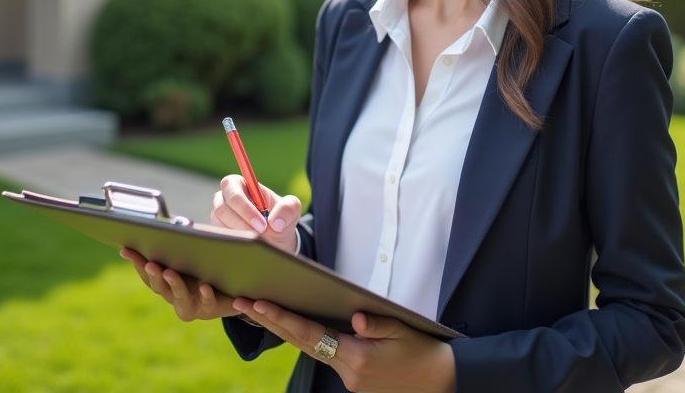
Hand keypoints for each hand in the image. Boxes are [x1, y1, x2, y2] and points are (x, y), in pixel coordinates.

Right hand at [119, 247, 238, 320]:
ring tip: (170, 273)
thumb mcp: (192, 258)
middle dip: (153, 274)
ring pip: (179, 296)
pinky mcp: (208, 309)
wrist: (231, 294)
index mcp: (166, 282)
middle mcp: (173, 295)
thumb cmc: (206, 271)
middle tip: (150, 263)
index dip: (136, 262)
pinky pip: (206, 303)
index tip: (125, 249)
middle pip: (158, 286)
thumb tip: (171, 225)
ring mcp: (189, 304)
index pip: (147, 272)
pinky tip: (205, 286)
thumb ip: (180, 248)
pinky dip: (205, 295)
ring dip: (174, 284)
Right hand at [211, 174, 302, 252]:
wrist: (277, 240)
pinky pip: (219, 238)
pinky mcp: (217, 232)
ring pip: (219, 226)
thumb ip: (288, 208)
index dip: (244, 205)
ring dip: (239, 234)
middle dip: (242, 223)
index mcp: (242, 185)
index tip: (262, 223)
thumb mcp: (292, 210)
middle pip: (222, 208)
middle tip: (261, 234)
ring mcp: (219, 216)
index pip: (231, 185)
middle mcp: (226, 199)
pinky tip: (248, 246)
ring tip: (258, 240)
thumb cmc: (281, 218)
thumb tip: (274, 222)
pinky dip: (234, 243)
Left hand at [233, 299, 455, 392]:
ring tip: (260, 310)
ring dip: (285, 331)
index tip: (257, 304)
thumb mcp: (403, 330)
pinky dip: (307, 339)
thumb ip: (377, 324)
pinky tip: (294, 324)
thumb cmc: (424, 351)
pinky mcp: (354, 381)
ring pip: (310, 350)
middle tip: (242, 302)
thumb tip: (355, 319)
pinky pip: (325, 355)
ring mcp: (349, 379)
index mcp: (357, 357)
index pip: (309, 335)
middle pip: (300, 343)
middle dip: (270, 322)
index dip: (281, 319)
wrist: (441, 382)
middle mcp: (347, 372)